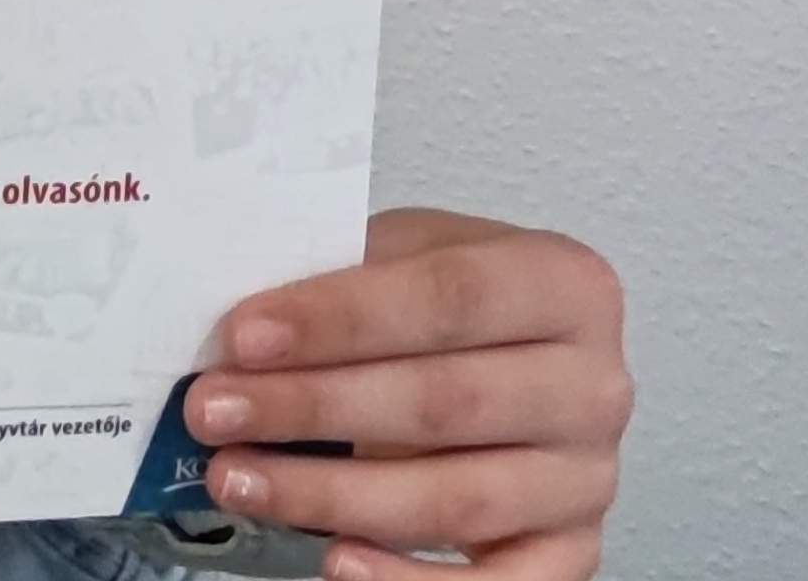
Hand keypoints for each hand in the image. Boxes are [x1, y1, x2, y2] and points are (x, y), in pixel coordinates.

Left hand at [183, 209, 629, 580]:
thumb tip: (238, 327)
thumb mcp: (407, 259)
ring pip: (454, 500)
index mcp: (565, 286)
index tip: (245, 335)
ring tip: (237, 477)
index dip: (341, 318)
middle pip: (447, 403)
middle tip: (214, 409)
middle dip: (314, 408)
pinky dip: (409, 580)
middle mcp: (593, 387)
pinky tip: (335, 560)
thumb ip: (342, 277)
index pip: (451, 297)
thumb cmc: (451, 312)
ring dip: (329, 495)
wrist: (511, 365)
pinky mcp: (570, 553)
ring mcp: (586, 479)